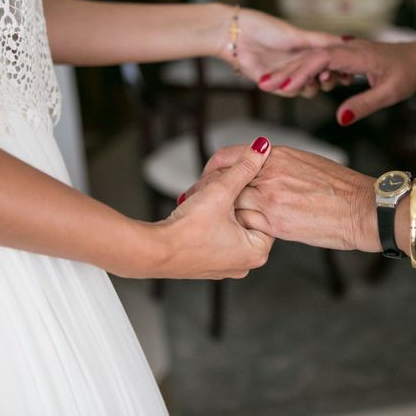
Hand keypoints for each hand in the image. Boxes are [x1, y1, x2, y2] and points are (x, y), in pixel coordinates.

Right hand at [142, 137, 273, 279]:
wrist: (153, 252)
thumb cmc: (186, 231)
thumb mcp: (220, 191)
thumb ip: (243, 168)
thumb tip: (261, 149)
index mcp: (257, 252)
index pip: (262, 210)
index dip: (243, 194)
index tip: (225, 194)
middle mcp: (245, 264)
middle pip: (245, 217)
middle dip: (229, 202)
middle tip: (212, 199)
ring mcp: (226, 266)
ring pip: (229, 225)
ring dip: (217, 210)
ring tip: (202, 209)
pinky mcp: (209, 265)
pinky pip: (217, 236)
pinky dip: (209, 224)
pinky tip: (195, 220)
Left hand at [187, 145, 381, 252]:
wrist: (363, 209)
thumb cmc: (343, 188)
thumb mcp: (308, 164)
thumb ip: (280, 165)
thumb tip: (264, 168)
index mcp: (278, 154)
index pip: (231, 156)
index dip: (214, 168)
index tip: (208, 177)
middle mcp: (270, 173)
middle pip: (224, 180)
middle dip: (207, 191)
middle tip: (195, 200)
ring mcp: (271, 198)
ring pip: (230, 203)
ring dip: (219, 212)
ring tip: (210, 219)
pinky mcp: (275, 222)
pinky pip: (245, 223)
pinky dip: (238, 227)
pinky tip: (234, 232)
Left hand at [215, 6, 342, 97]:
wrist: (237, 34)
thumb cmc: (265, 28)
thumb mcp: (299, 35)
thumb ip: (323, 41)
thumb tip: (349, 40)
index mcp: (307, 53)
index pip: (329, 66)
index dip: (339, 71)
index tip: (348, 73)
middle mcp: (298, 66)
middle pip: (320, 81)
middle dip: (327, 81)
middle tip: (329, 78)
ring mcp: (285, 76)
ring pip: (305, 90)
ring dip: (310, 86)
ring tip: (313, 82)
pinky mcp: (271, 84)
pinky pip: (286, 92)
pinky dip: (292, 88)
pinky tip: (294, 84)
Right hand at [258, 38, 415, 124]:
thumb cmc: (408, 73)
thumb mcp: (390, 93)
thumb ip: (364, 105)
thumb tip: (339, 119)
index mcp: (356, 54)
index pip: (322, 59)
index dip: (302, 71)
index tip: (284, 85)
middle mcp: (347, 48)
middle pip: (311, 57)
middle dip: (286, 70)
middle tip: (263, 83)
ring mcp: (345, 51)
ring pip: (312, 59)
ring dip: (291, 70)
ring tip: (268, 83)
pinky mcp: (345, 57)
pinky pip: (319, 62)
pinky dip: (304, 71)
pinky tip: (291, 82)